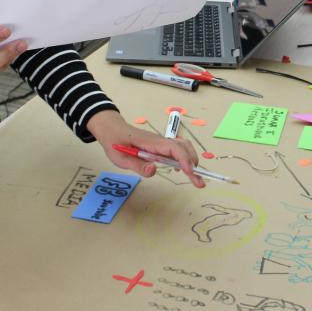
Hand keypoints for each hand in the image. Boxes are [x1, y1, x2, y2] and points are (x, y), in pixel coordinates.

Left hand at [87, 110, 204, 187]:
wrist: (112, 129)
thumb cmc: (115, 142)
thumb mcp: (121, 158)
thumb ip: (138, 165)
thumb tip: (154, 170)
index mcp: (152, 143)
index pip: (174, 148)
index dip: (184, 160)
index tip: (190, 173)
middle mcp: (160, 141)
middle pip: (184, 147)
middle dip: (194, 163)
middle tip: (199, 182)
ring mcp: (161, 142)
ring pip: (183, 147)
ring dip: (191, 160)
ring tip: (194, 177)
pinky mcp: (160, 145)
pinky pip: (177, 149)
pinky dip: (185, 158)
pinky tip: (181, 169)